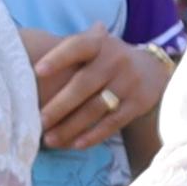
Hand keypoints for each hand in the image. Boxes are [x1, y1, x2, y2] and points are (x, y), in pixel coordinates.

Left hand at [28, 28, 167, 154]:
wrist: (154, 69)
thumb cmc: (109, 58)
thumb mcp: (96, 44)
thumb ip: (72, 45)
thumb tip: (32, 41)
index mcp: (100, 44)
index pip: (77, 47)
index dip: (58, 58)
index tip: (37, 71)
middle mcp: (116, 61)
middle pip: (83, 85)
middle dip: (59, 105)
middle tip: (38, 121)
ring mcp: (129, 83)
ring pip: (96, 108)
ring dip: (71, 126)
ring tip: (49, 140)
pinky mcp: (138, 104)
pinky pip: (113, 123)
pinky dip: (94, 135)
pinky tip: (75, 144)